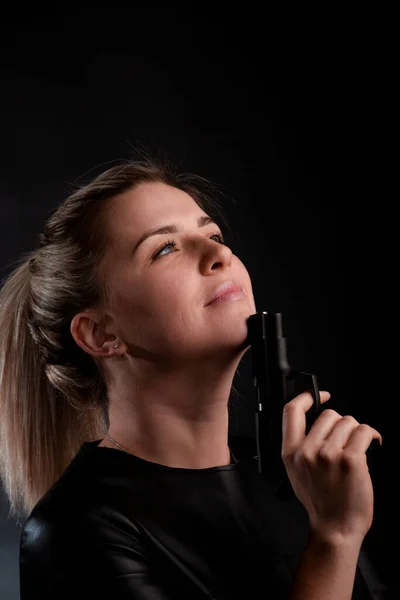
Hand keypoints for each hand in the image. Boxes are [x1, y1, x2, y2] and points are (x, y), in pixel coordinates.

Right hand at [281, 391, 381, 544]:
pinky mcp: (350, 460)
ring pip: (348, 422)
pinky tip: (372, 444)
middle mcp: (307, 451)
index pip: (292, 411)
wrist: (335, 528)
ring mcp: (328, 455)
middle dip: (342, 424)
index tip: (320, 395)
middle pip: (329, 414)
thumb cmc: (320, 501)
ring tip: (357, 447)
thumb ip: (300, 445)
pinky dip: (371, 435)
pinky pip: (364, 431)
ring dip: (356, 432)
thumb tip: (316, 420)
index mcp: (290, 452)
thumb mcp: (296, 471)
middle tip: (346, 440)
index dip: (307, 396)